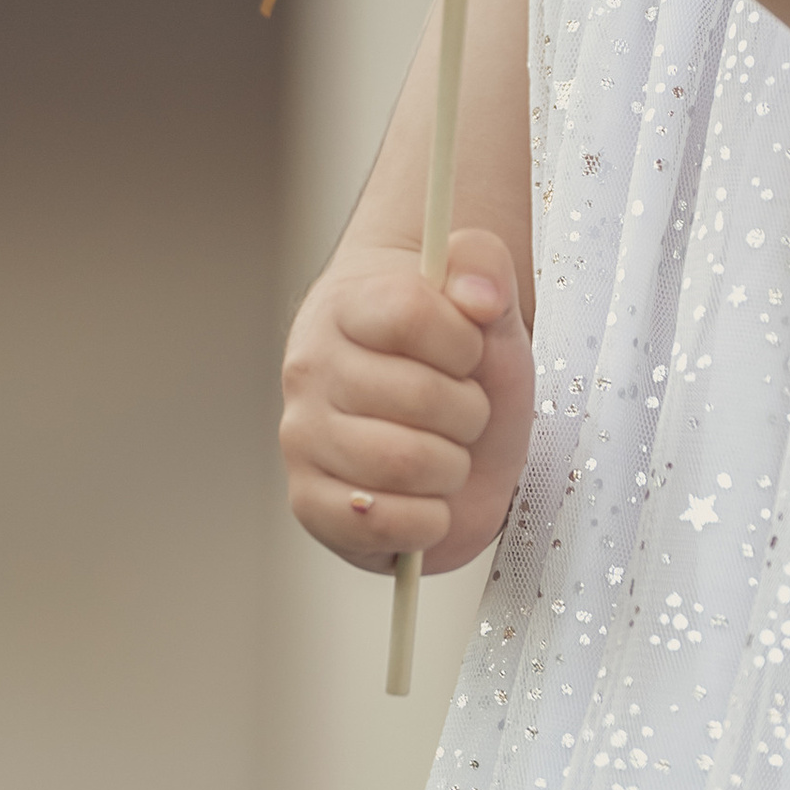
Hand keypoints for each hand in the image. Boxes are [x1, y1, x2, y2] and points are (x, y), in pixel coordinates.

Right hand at [280, 231, 534, 575]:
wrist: (437, 420)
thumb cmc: (455, 357)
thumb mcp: (486, 303)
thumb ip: (484, 267)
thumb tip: (478, 297)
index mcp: (347, 307)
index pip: (410, 313)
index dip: (463, 341)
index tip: (468, 352)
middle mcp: (311, 370)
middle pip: (422, 397)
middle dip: (470, 411)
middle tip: (461, 411)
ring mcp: (303, 438)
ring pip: (405, 463)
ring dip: (452, 466)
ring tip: (444, 452)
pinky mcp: (309, 502)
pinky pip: (381, 521)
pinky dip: (426, 520)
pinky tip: (426, 497)